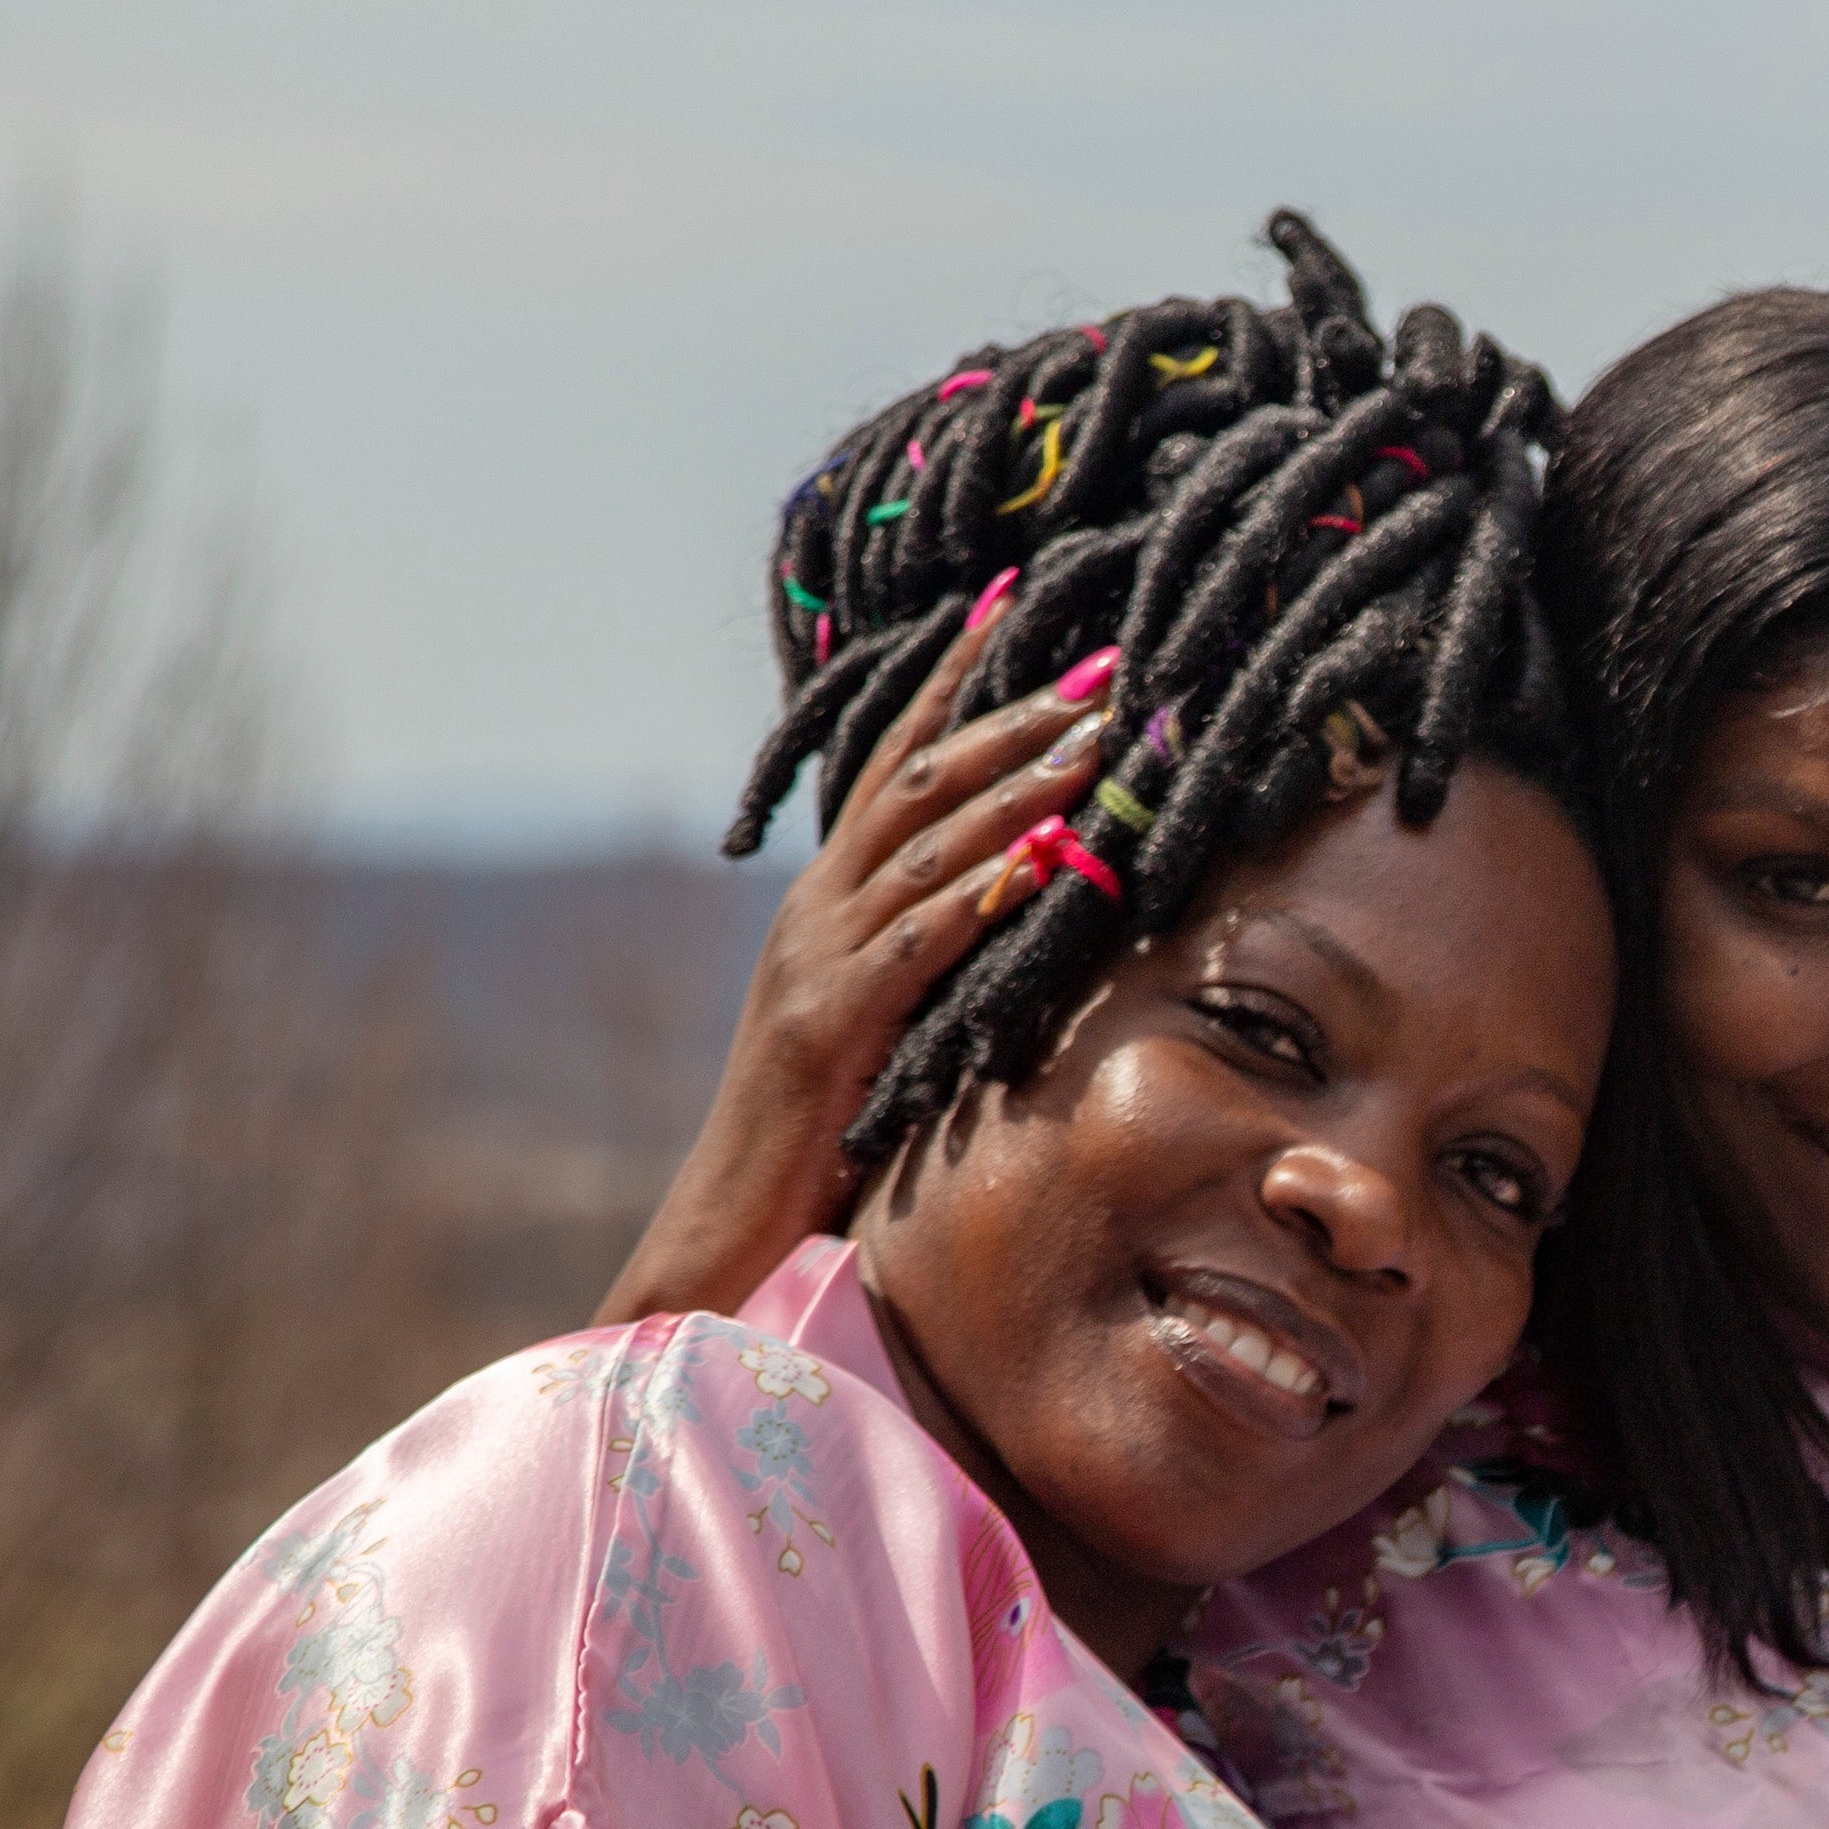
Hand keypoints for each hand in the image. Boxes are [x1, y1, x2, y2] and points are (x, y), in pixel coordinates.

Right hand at [592, 596, 1119, 1324]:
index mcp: (826, 901)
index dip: (949, 684)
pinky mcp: (837, 1024)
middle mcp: (816, 910)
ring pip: (926, 846)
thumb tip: (1011, 895)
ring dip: (1016, 787)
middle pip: (918, 783)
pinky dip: (986, 893)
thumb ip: (922, 952)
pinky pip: (922, 942)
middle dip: (1010, 715)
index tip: (1006, 610)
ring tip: (1095, 739)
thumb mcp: (876, 1016)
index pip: (892, 764)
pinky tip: (1046, 858)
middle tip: (1098, 664)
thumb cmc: (817, 1129)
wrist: (729, 1218)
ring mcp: (820, 960)